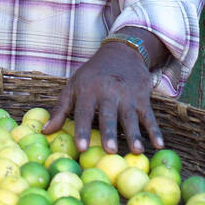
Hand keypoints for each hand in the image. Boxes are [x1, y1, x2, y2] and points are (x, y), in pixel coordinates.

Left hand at [44, 42, 163, 154]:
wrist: (122, 53)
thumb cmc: (92, 75)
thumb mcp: (73, 86)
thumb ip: (61, 109)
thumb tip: (45, 132)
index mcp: (89, 90)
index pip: (84, 112)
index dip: (83, 130)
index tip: (81, 147)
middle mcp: (109, 92)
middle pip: (109, 115)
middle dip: (110, 132)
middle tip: (109, 151)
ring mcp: (128, 95)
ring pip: (131, 117)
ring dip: (134, 134)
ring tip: (137, 151)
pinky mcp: (143, 98)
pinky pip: (149, 116)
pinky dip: (155, 130)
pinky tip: (159, 145)